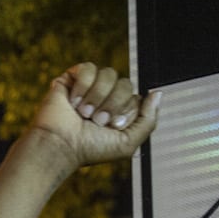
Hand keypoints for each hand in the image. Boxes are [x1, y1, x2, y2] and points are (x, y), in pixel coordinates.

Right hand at [28, 62, 160, 168]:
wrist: (60, 146)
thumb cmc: (90, 149)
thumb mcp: (128, 143)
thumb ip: (148, 120)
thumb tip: (157, 93)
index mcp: (120, 112)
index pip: (137, 97)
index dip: (126, 110)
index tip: (112, 126)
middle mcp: (106, 98)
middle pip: (126, 83)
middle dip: (113, 104)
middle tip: (97, 121)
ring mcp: (90, 87)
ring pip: (109, 74)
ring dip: (98, 96)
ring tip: (84, 113)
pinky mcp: (72, 78)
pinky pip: (89, 68)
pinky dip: (83, 86)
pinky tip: (73, 101)